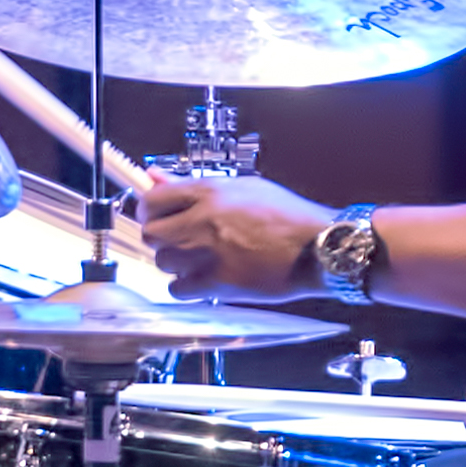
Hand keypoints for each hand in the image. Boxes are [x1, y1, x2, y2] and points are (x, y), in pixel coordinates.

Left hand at [138, 174, 334, 299]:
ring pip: (163, 261)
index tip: (155, 214)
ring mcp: (209, 254)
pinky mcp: (218, 283)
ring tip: (193, 259)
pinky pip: (178, 289)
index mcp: (210, 192)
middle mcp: (204, 221)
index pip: (153, 199)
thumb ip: (194, 185)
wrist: (317, 247)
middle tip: (174, 238)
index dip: (148, 209)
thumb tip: (157, 177)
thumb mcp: (243, 187)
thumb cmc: (287, 216)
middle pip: (151, 232)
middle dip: (159, 236)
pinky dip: (184, 287)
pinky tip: (200, 279)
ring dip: (173, 261)